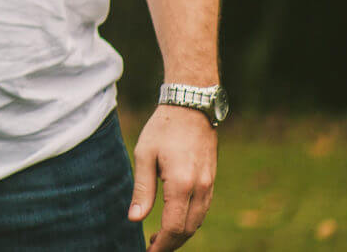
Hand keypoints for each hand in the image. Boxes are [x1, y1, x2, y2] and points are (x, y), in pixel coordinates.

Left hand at [128, 105, 217, 250]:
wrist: (192, 108)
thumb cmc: (163, 128)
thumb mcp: (144, 155)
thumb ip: (142, 190)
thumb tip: (134, 219)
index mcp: (182, 184)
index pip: (174, 227)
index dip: (162, 244)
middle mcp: (200, 189)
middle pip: (188, 230)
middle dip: (171, 243)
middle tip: (152, 248)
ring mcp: (210, 186)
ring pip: (198, 222)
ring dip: (181, 234)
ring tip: (160, 239)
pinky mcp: (212, 181)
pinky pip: (202, 210)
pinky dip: (190, 221)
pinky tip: (175, 221)